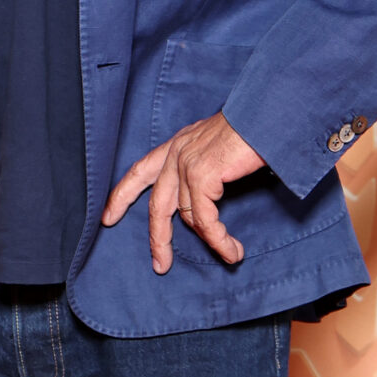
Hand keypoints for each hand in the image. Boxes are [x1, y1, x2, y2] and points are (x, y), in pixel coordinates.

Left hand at [101, 113, 263, 274]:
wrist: (269, 112)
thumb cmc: (254, 128)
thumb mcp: (219, 147)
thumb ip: (206, 168)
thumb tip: (207, 201)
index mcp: (179, 144)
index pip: (141, 171)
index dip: (122, 195)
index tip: (108, 218)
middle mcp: (177, 152)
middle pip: (157, 204)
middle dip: (157, 238)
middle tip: (159, 264)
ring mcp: (187, 163)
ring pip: (187, 216)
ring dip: (212, 240)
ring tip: (230, 255)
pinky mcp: (202, 174)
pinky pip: (206, 219)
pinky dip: (219, 239)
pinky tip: (232, 250)